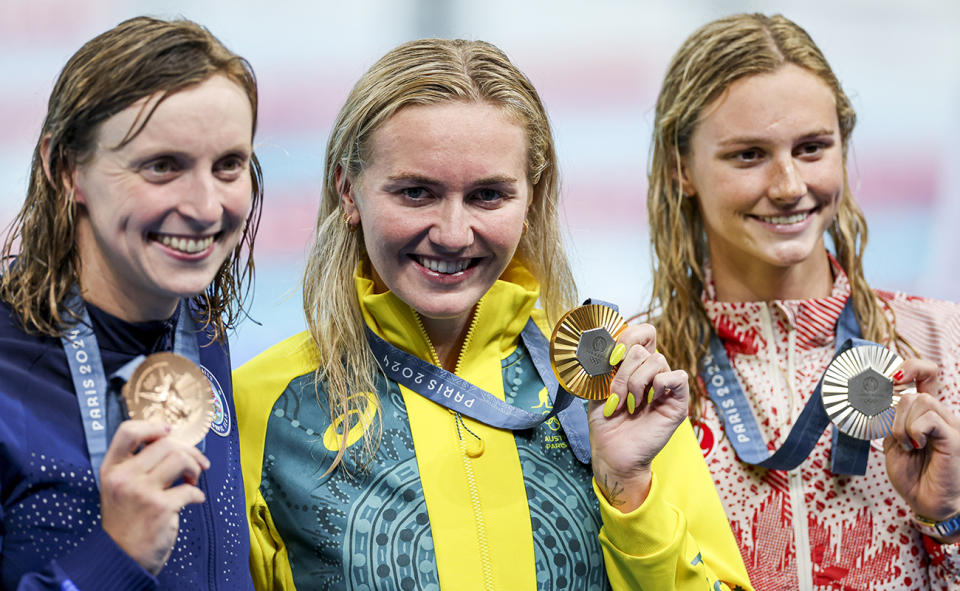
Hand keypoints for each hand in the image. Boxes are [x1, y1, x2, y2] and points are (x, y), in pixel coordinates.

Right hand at [99, 420, 209, 574]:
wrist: (121, 557)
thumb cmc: (126, 519)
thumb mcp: (119, 487)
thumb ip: (136, 464)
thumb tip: (170, 439)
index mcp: (112, 469)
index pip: (128, 431)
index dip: (153, 426)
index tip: (169, 432)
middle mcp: (124, 477)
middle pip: (165, 443)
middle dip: (189, 452)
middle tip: (196, 464)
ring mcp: (141, 492)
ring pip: (180, 459)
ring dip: (194, 468)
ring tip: (191, 481)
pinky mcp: (160, 508)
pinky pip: (190, 490)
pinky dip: (198, 494)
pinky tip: (194, 500)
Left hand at [588, 323, 688, 512]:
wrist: (612, 452)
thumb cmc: (605, 422)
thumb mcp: (599, 386)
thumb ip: (607, 362)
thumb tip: (610, 341)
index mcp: (634, 365)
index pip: (643, 333)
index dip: (629, 336)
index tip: (612, 358)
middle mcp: (652, 373)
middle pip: (643, 349)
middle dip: (623, 372)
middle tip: (616, 397)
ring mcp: (666, 387)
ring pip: (657, 360)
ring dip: (636, 383)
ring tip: (629, 404)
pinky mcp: (678, 402)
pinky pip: (678, 377)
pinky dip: (659, 385)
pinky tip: (648, 402)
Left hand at [883, 359, 959, 540]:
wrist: (927, 503)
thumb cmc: (912, 475)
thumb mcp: (893, 442)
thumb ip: (890, 420)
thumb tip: (880, 399)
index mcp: (926, 414)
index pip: (927, 375)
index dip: (910, 367)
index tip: (892, 377)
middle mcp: (941, 416)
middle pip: (914, 392)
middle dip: (895, 414)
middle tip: (897, 437)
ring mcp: (950, 426)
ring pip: (920, 402)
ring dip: (902, 425)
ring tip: (908, 446)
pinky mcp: (955, 439)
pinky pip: (929, 419)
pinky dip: (914, 431)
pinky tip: (916, 446)